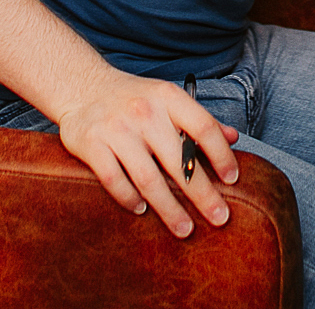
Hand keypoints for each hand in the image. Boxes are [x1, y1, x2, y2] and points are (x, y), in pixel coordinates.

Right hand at [54, 71, 240, 237]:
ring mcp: (115, 129)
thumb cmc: (133, 98)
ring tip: (185, 228)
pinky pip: (114, 180)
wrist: (81, 86)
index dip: (221, 155)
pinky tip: (141, 210)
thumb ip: (198, 119)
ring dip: (169, 208)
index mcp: (167, 97)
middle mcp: (143, 111)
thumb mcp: (167, 99)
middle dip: (202, 194)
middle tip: (220, 217)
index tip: (232, 180)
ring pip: (148, 178)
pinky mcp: (90, 144)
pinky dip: (129, 198)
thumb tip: (233, 137)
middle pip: (179, 160)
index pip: (203, 127)